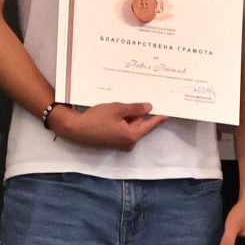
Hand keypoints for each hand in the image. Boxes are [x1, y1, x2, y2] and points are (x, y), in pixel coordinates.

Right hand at [48, 102, 166, 149]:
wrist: (75, 129)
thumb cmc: (96, 119)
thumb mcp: (117, 109)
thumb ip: (135, 108)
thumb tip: (149, 108)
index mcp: (132, 135)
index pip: (151, 124)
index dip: (160, 117)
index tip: (170, 112)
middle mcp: (129, 142)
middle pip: (141, 125)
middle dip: (142, 113)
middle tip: (148, 100)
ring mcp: (121, 143)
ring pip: (132, 126)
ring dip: (131, 116)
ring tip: (130, 102)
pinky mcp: (113, 141)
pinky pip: (124, 128)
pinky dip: (124, 120)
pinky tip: (121, 110)